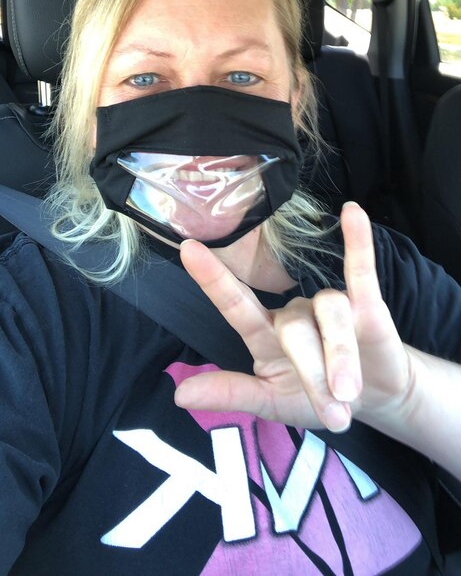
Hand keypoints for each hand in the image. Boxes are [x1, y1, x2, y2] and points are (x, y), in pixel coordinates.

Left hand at [175, 203, 412, 432]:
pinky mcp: (368, 304)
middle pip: (295, 330)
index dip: (213, 279)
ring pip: (331, 315)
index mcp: (265, 335)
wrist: (376, 399)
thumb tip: (178, 395)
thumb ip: (232, 394)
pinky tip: (352, 213)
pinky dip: (356, 243)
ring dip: (341, 358)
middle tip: (332, 416)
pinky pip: (360, 270)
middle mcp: (294, 314)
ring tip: (349, 395)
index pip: (236, 305)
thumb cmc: (316, 399)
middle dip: (314, 375)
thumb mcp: (272, 403)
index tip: (188, 250)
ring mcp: (330, 306)